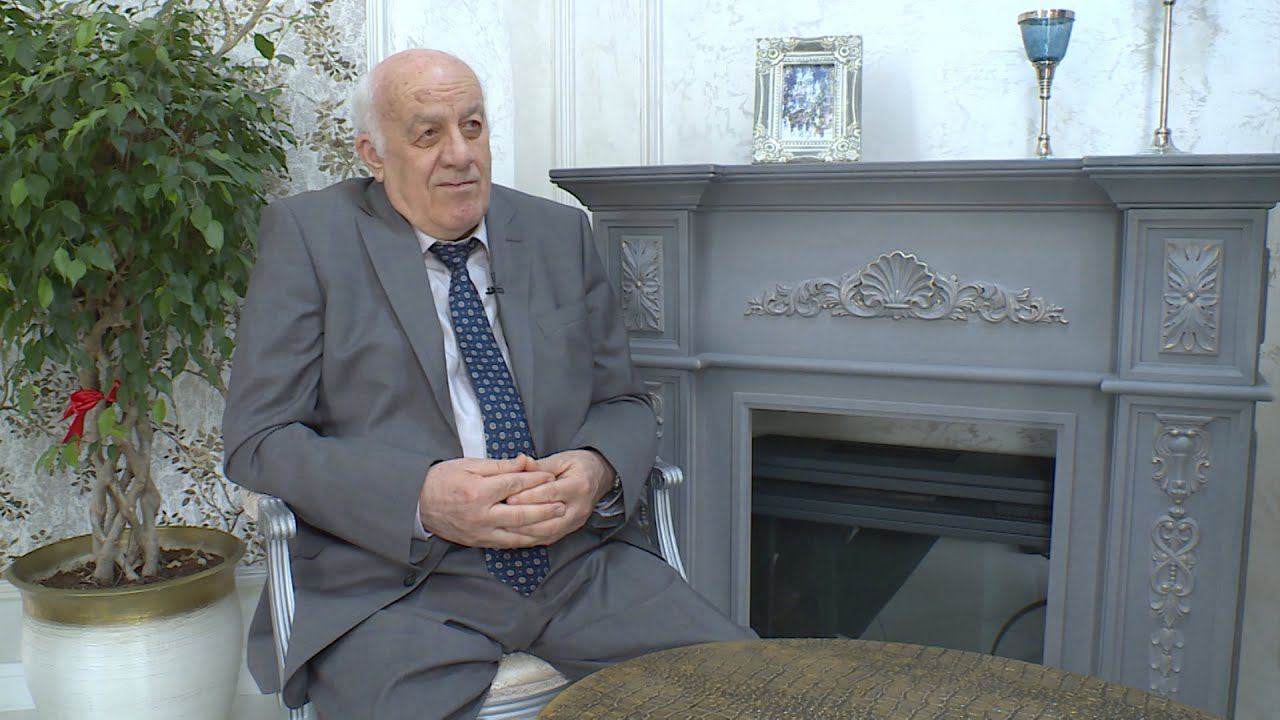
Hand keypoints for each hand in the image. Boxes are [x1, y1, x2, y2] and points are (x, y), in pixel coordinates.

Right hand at [418, 455, 563, 547]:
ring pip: (517, 534)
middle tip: (562, 505)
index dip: (535, 481)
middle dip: (545, 509)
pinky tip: (537, 536)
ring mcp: (480, 532)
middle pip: (521, 514)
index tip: (551, 477)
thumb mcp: (469, 464)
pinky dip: (524, 541)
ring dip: (539, 529)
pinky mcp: (478, 542)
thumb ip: (500, 466)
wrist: (417, 503)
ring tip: (556, 522)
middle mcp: (481, 515)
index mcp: (479, 492)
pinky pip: (507, 544)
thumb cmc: (443, 479)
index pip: (515, 486)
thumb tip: (525, 462)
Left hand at [503, 449, 614, 544]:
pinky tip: (515, 535)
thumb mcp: (563, 459)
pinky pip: (548, 538)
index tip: (508, 498)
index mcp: (578, 486)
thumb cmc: (580, 465)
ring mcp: (575, 521)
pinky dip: (530, 538)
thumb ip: (541, 465)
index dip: (528, 497)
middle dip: (523, 517)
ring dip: (524, 532)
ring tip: (504, 527)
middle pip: (548, 518)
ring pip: (547, 532)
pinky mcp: (570, 530)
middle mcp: (579, 507)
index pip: (550, 493)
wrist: (599, 477)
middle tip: (501, 515)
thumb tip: (522, 463)